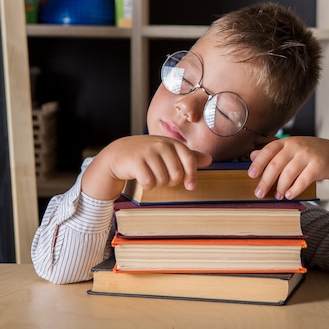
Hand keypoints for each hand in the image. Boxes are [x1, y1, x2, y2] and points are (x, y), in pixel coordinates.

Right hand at [82, 135, 211, 199]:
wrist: (118, 155)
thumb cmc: (147, 155)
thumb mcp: (167, 152)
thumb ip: (187, 156)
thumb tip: (209, 159)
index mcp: (171, 142)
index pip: (189, 159)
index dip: (192, 175)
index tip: (190, 186)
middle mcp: (161, 144)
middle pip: (176, 174)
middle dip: (170, 182)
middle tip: (161, 178)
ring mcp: (148, 152)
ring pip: (162, 180)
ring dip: (158, 184)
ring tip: (151, 176)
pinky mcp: (136, 161)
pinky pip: (149, 182)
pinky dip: (147, 185)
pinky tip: (142, 178)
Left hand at [248, 136, 328, 201]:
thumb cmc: (310, 153)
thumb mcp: (291, 149)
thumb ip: (273, 153)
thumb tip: (252, 155)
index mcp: (287, 142)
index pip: (268, 150)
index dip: (258, 162)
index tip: (251, 175)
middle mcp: (296, 146)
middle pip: (276, 164)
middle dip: (265, 181)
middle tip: (259, 193)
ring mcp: (308, 155)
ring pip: (288, 174)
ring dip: (280, 187)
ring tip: (278, 196)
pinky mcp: (319, 165)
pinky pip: (303, 180)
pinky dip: (295, 189)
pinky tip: (290, 195)